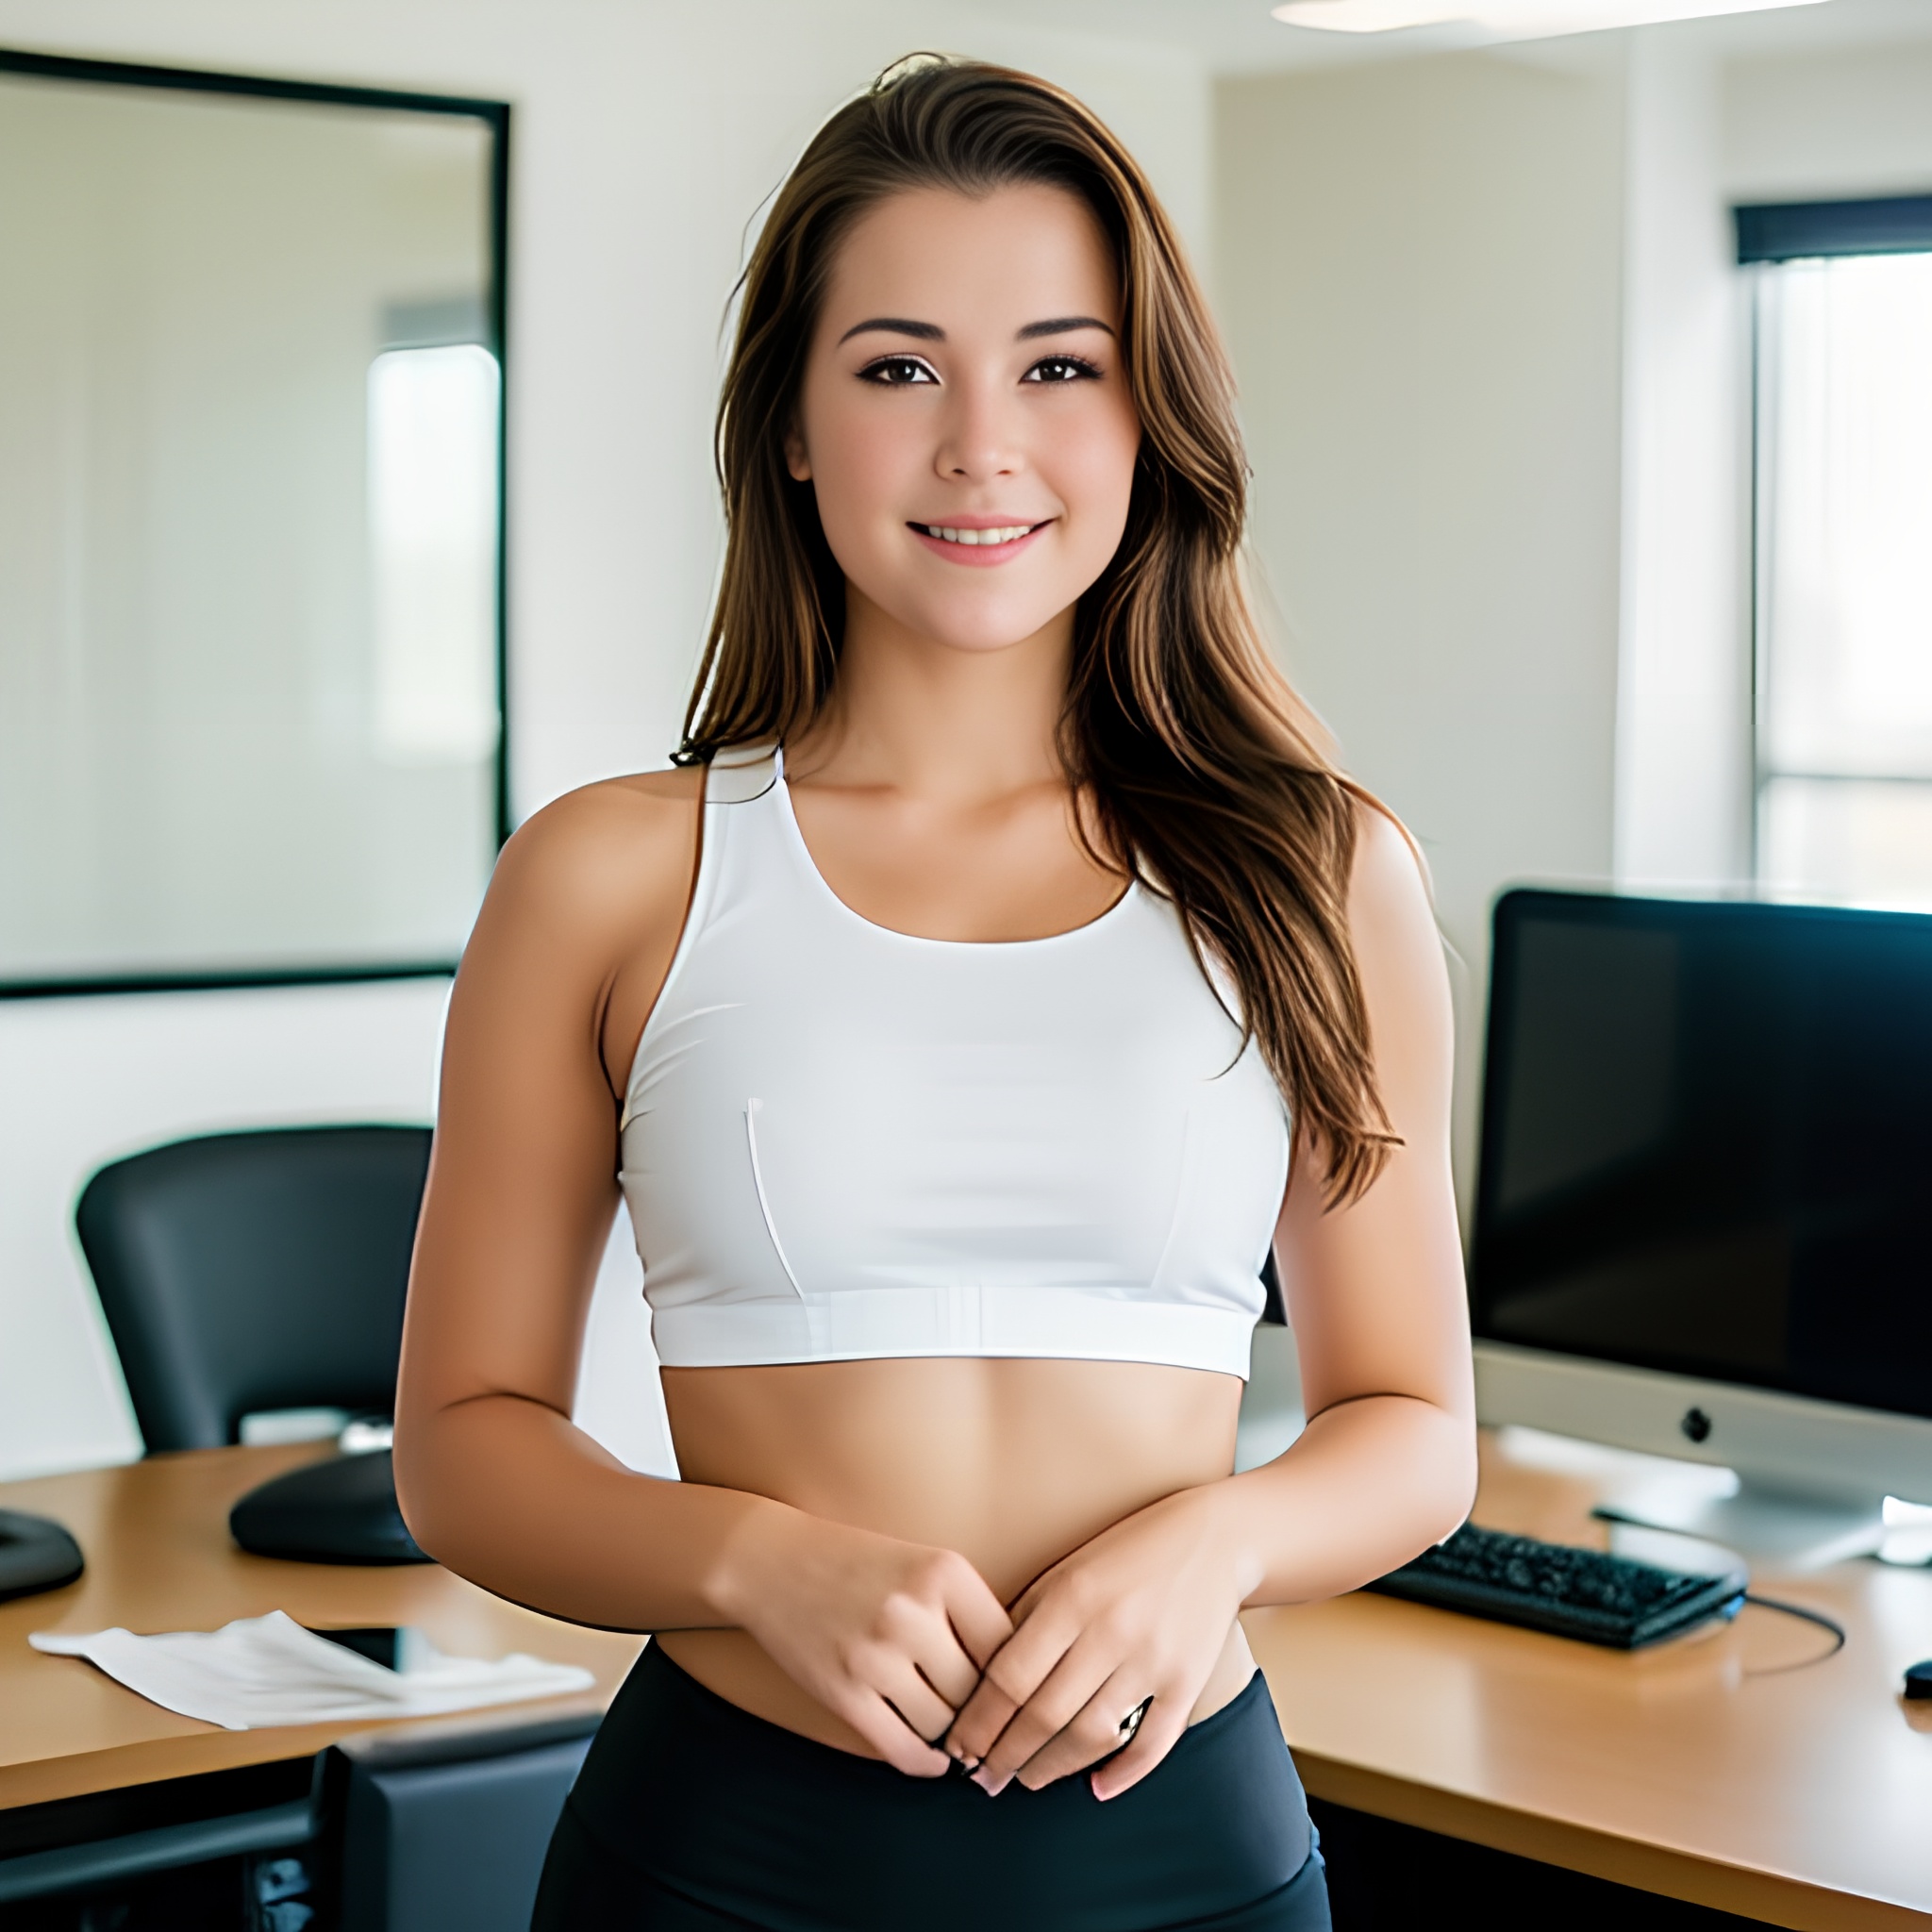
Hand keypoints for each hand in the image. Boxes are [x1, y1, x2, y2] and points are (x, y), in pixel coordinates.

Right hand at [715, 1502, 1013, 1777]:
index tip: (1018, 1690)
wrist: (771, 1562)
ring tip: (955, 1730)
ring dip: (952, 1734)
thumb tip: (1017, 1681)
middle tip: (988, 1719)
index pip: (1008, 1644)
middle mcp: (912, 1611)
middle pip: (977, 1690)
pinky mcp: (843, 1692)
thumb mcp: (924, 1563)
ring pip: (943, 1724)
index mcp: (944, 1571)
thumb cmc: (859, 1564)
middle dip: (983, 1710)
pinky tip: (934, 1756)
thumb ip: (969, 1611)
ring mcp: (874, 1655)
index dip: (1017, 1674)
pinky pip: (902, 1748)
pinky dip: (926, 1761)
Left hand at [944, 1486, 1247, 1800]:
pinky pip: (1153, 1743)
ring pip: (1091, 1735)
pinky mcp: (1187, 1681)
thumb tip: (981, 1680)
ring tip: (1027, 1779)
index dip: (979, 1721)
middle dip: (1006, 1754)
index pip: (1010, 1677)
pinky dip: (1123, 1773)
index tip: (959, 1746)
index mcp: (1071, 1598)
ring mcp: (1152, 1660)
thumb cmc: (1125, 1554)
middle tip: (984, 1776)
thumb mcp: (1066, 1570)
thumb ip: (1026, 1619)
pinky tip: (1096, 1787)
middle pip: (1045, 1714)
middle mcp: (1110, 1631)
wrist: (1212, 1539)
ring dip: (1052, 1768)